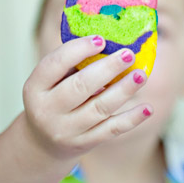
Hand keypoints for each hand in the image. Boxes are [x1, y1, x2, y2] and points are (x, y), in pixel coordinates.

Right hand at [22, 35, 151, 160]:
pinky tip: (148, 108)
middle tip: (129, 54)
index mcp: (35, 87)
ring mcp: (66, 130)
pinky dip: (132, 118)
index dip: (78, 50)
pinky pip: (112, 129)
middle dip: (107, 69)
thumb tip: (110, 41)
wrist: (43, 142)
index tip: (101, 39)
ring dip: (124, 90)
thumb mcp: (50, 82)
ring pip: (100, 108)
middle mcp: (47, 110)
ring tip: (141, 75)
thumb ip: (72, 64)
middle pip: (81, 87)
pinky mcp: (84, 143)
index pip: (54, 65)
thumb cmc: (54, 99)